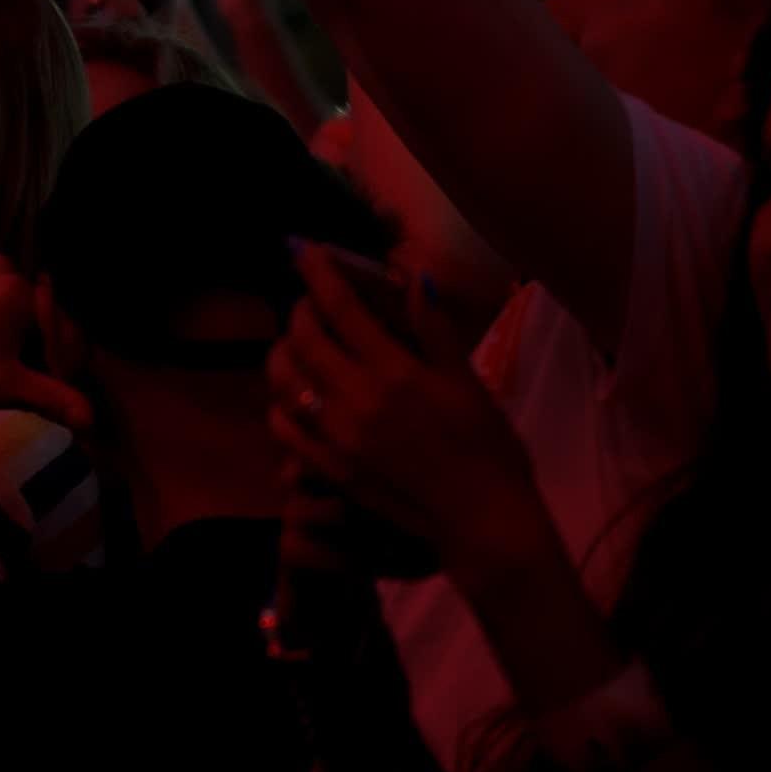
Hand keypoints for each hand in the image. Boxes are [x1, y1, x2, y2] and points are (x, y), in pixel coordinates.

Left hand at [0, 256, 92, 431]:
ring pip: (18, 302)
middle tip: (36, 376)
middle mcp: (1, 265)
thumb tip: (91, 421)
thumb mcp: (9, 386)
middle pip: (40, 310)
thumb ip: (55, 397)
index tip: (55, 385)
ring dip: (24, 331)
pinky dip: (1, 317)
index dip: (61, 359)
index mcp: (17, 288)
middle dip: (43, 344)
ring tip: (13, 364)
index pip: (59, 325)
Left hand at [265, 245, 532, 570]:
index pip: (342, 308)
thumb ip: (435, 329)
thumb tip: (415, 276)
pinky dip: (281, 402)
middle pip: (303, 338)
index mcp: (395, 372)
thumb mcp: (469, 383)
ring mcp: (336, 436)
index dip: (317, 272)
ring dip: (283, 353)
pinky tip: (295, 397)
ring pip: (283, 380)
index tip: (303, 249)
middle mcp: (356, 399)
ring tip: (298, 345)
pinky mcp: (328, 468)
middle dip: (299, 310)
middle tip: (310, 302)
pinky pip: (284, 426)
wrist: (482, 522)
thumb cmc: (489, 450)